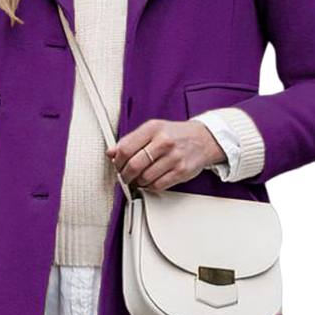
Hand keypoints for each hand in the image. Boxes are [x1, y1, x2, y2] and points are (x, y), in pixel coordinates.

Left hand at [106, 119, 225, 190]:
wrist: (203, 139)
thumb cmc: (175, 135)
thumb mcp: (152, 130)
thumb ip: (130, 140)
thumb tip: (111, 152)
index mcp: (153, 128)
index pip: (125, 148)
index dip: (117, 161)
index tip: (117, 165)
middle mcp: (164, 142)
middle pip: (134, 165)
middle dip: (125, 175)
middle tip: (125, 176)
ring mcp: (174, 157)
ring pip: (144, 178)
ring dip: (138, 181)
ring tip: (140, 177)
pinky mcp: (181, 171)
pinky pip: (158, 185)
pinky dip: (151, 186)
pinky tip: (152, 180)